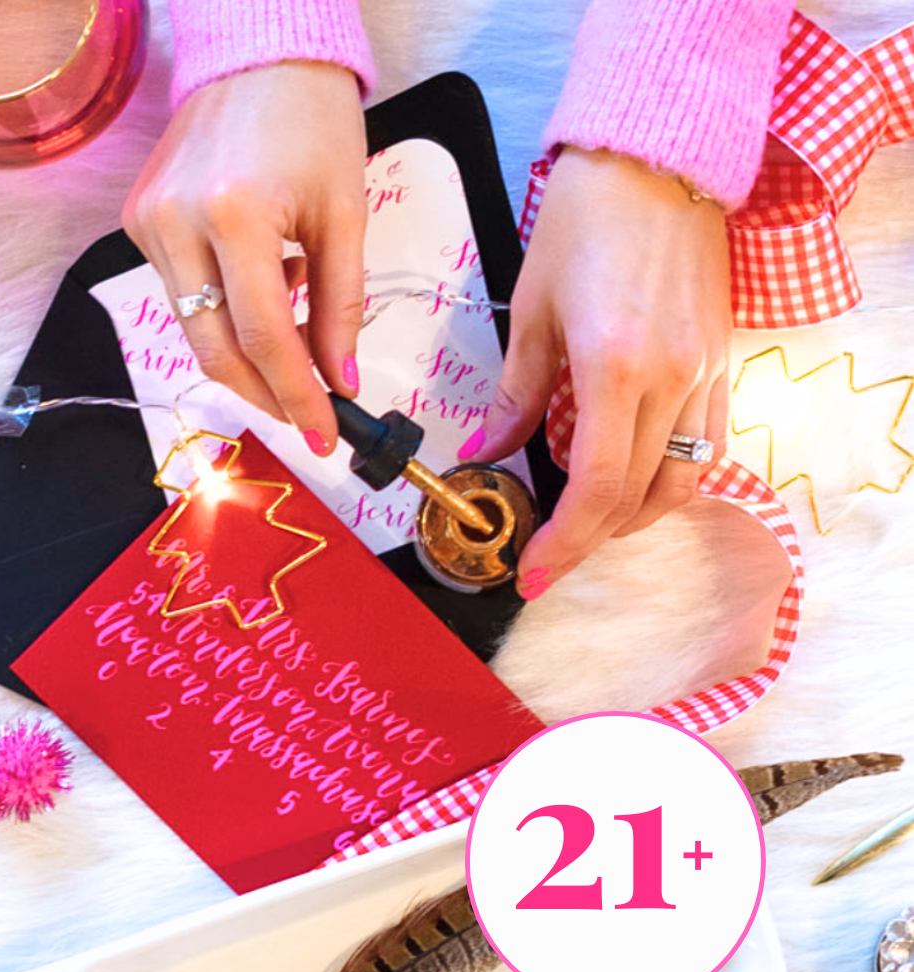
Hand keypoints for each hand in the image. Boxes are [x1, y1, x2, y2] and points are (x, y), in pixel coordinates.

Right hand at [123, 61, 367, 454]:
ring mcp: (148, 222)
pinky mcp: (137, 220)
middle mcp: (176, 222)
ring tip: (294, 326)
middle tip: (306, 414)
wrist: (259, 53)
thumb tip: (340, 380)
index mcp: (235, 214)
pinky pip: (181, 293)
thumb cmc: (313, 122)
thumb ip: (341, 306)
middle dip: (264, 393)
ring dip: (247, 350)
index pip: (265, 338)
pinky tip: (262, 282)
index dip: (297, 396)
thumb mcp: (344, 216)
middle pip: (215, 348)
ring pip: (194, 327)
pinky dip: (224, 310)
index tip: (324, 433)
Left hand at [464, 148, 730, 598]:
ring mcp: (705, 371)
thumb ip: (515, 395)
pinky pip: (707, 444)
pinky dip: (670, 477)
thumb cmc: (584, 224)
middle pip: (637, 495)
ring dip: (634, 516)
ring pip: (682, 480)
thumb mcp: (531, 312)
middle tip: (547, 553)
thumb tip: (487, 453)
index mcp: (613, 367)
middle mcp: (670, 378)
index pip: (596, 486)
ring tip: (587, 522)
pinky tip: (633, 480)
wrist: (655, 162)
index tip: (533, 572)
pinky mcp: (721, 361)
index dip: (564, 542)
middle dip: (588, 538)